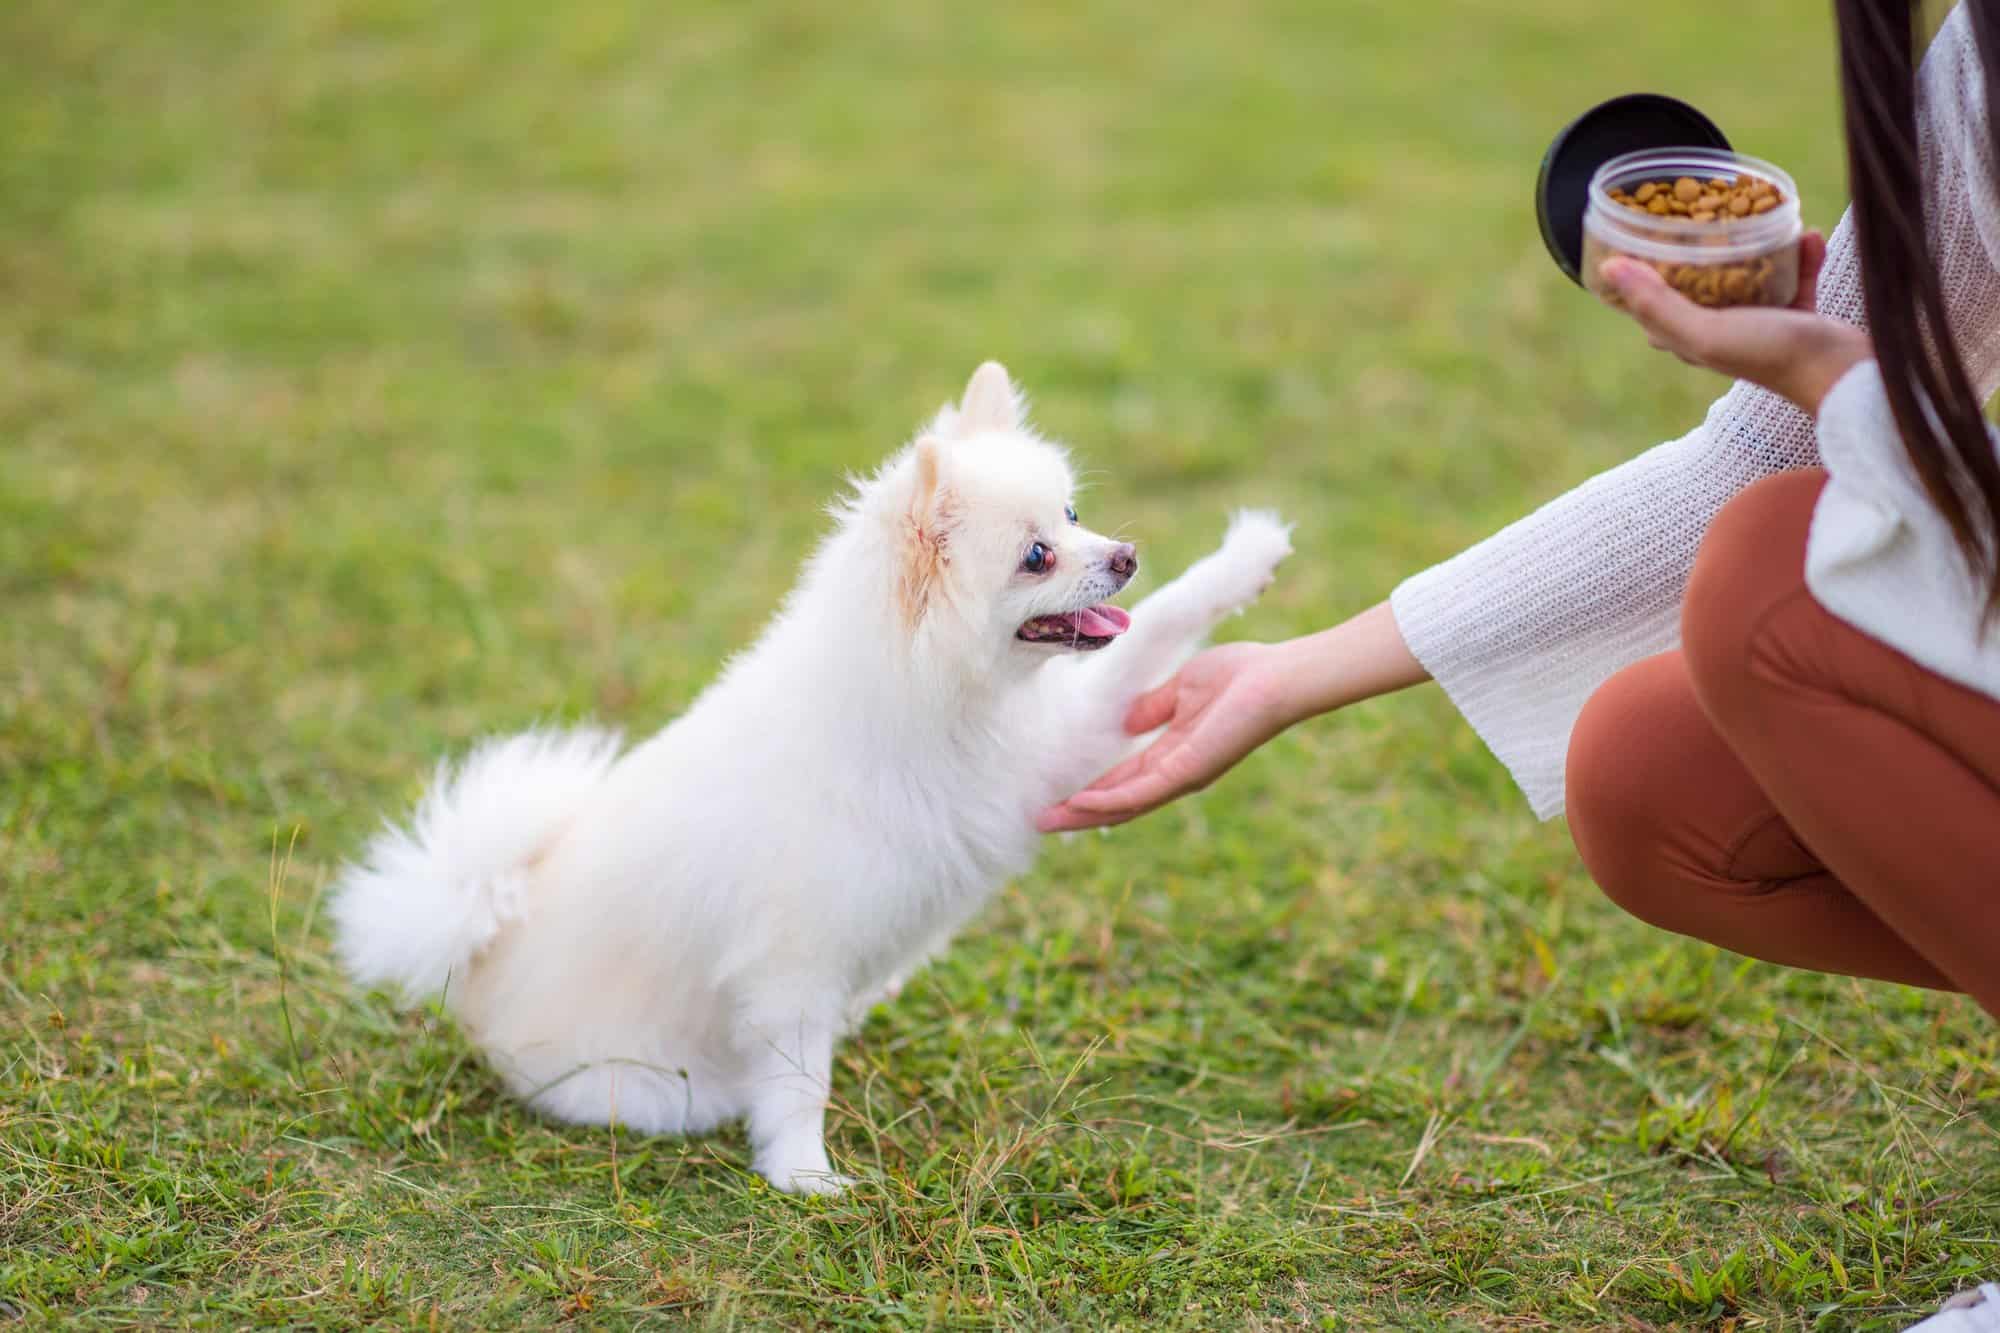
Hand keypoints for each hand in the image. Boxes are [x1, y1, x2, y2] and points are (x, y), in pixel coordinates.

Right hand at [1037, 642, 1295, 831]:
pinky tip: (1083, 803)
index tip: (1061, 797)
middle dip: (1080, 812)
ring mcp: (1183, 776)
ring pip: (1126, 804)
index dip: (1093, 790)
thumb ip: (1155, 707)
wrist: (1276, 677)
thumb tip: (1126, 722)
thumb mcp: (1183, 688)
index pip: (1127, 779)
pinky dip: (1111, 800)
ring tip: (1049, 821)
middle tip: (1041, 821)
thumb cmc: (1241, 675)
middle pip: (1120, 801)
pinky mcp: (1189, 770)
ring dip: (1085, 813)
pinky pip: (1143, 791)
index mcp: (1177, 753)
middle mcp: (1178, 773)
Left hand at [1597, 230, 1872, 415]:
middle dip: (1699, 249)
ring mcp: (1760, 324)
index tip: (1637, 234)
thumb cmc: (1771, 355)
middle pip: (1699, 283)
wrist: (1845, 375)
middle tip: (1701, 209)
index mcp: (1691, 339)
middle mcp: (1720, 332)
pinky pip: (1795, 277)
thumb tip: (1611, 267)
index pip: (1652, 304)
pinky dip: (1800, 257)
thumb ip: (1658, 304)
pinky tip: (1809, 234)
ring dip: (1756, 247)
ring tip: (1761, 215)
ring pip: (1750, 275)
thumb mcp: (1705, 331)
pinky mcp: (1799, 317)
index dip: (1640, 274)